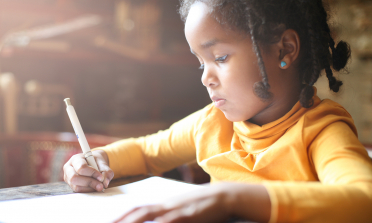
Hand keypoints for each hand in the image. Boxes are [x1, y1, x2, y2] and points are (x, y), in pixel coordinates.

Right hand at [63, 150, 113, 192]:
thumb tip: (105, 183)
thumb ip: (106, 171)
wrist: (93, 162)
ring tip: (99, 186)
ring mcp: (68, 178)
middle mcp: (68, 168)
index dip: (92, 173)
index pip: (81, 167)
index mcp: (76, 159)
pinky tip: (94, 187)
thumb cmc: (96, 162)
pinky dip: (88, 190)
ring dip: (90, 188)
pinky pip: (78, 191)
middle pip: (75, 178)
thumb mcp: (103, 163)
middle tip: (101, 185)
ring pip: (76, 186)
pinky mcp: (71, 185)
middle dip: (89, 182)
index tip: (101, 177)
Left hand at [113, 182, 270, 222]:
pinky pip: (169, 222)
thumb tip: (158, 220)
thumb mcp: (184, 209)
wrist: (223, 195)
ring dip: (134, 222)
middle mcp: (167, 205)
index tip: (111, 222)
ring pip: (150, 216)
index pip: (139, 209)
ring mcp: (176, 210)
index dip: (124, 216)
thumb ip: (170, 215)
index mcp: (166, 204)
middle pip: (140, 212)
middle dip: (122, 220)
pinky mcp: (188, 215)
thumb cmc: (204, 204)